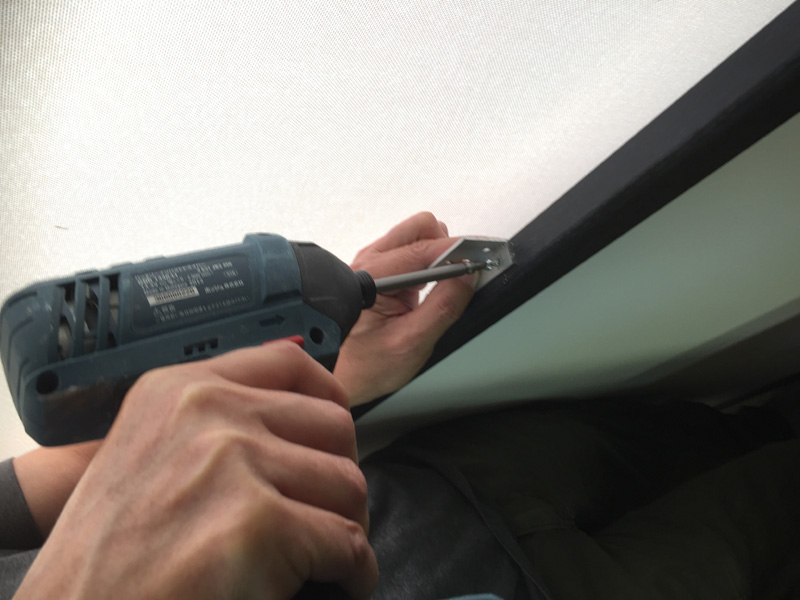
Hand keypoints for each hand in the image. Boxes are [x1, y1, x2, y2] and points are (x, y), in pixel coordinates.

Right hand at [15, 342, 377, 599]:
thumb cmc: (108, 555)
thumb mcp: (147, 454)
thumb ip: (211, 425)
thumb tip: (291, 419)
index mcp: (179, 389)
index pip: (288, 363)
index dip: (329, 400)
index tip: (336, 436)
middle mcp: (207, 412)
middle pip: (333, 426)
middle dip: (340, 475)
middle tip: (330, 512)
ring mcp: (232, 462)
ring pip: (347, 484)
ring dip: (348, 526)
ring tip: (327, 553)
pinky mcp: (257, 523)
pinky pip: (345, 543)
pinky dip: (353, 570)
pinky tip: (339, 581)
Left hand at [334, 212, 475, 405]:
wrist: (337, 372)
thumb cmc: (365, 365)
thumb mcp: (412, 343)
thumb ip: (443, 307)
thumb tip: (468, 276)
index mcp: (374, 276)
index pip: (425, 248)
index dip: (460, 250)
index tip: (483, 256)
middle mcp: (371, 261)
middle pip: (420, 228)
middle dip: (448, 247)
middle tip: (461, 275)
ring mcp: (374, 263)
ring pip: (417, 237)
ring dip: (438, 255)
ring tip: (442, 288)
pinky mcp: (380, 270)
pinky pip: (411, 252)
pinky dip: (429, 263)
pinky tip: (430, 289)